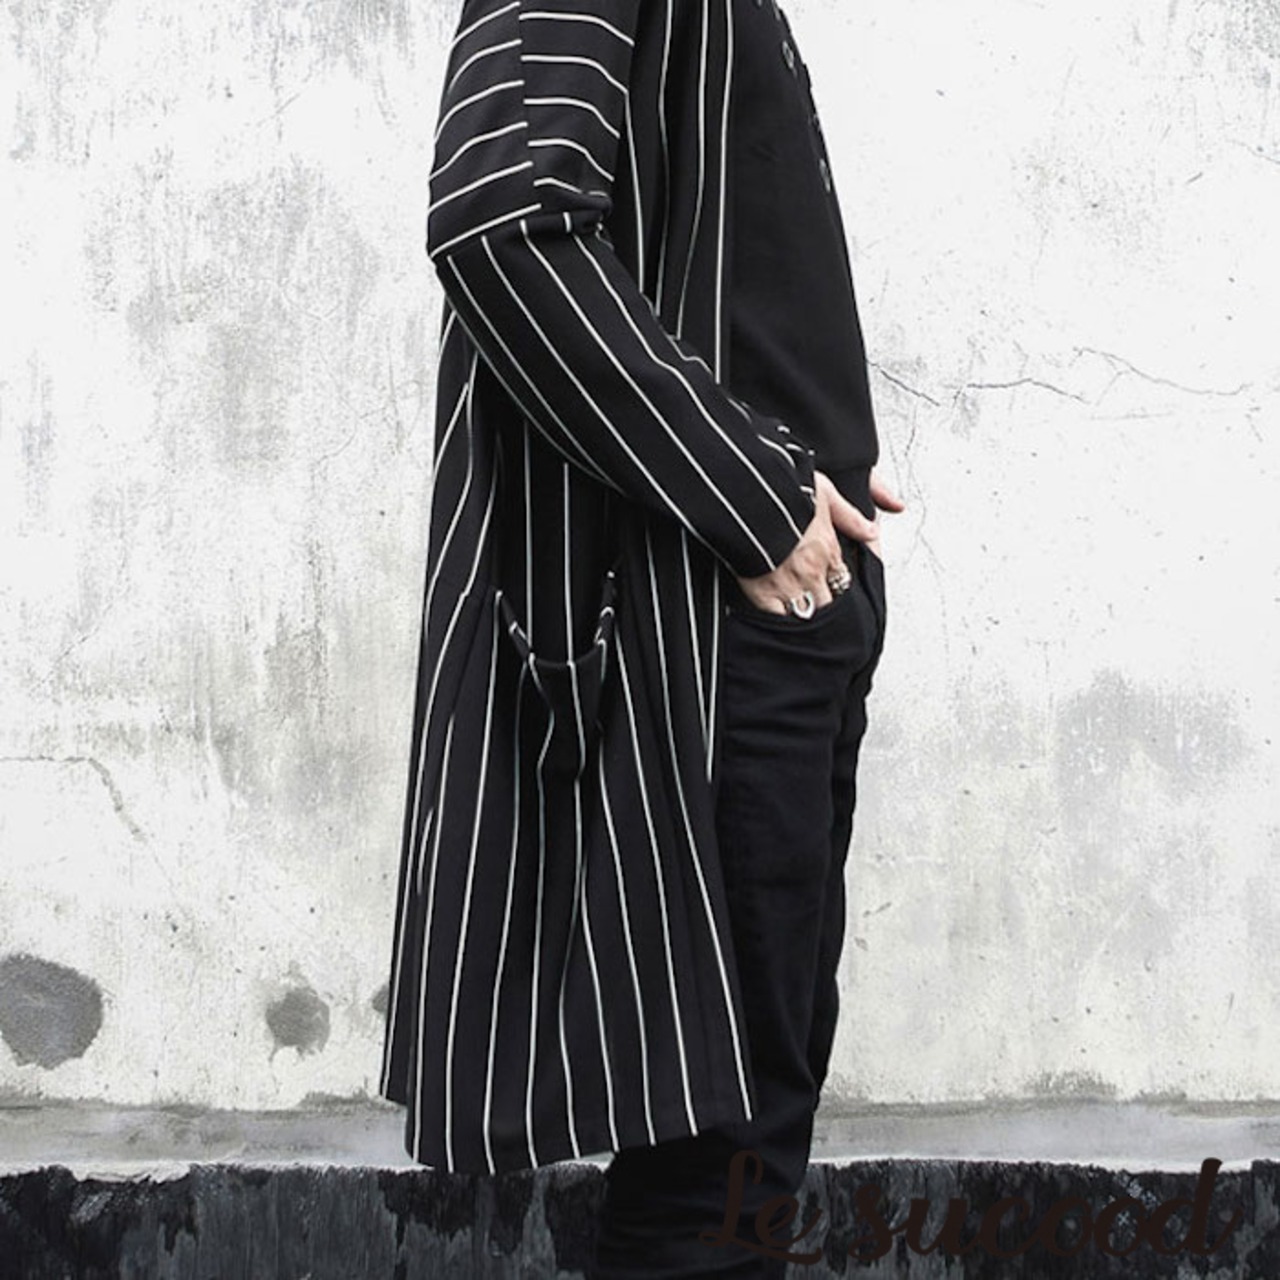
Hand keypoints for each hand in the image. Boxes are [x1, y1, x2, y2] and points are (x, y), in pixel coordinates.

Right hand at [734, 469, 904, 614]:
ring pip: (807, 614)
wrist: (747, 496)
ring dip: (806, 615)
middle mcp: (812, 571)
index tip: (830, 584)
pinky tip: (778, 617)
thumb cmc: (782, 490)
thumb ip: (849, 515)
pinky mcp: (762, 593)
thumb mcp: (824, 492)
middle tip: (817, 603)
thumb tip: (872, 531)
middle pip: (829, 603)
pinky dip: (779, 620)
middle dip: (825, 605)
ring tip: (800, 612)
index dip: (837, 583)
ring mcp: (788, 585)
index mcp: (827, 548)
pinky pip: (777, 617)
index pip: (842, 578)